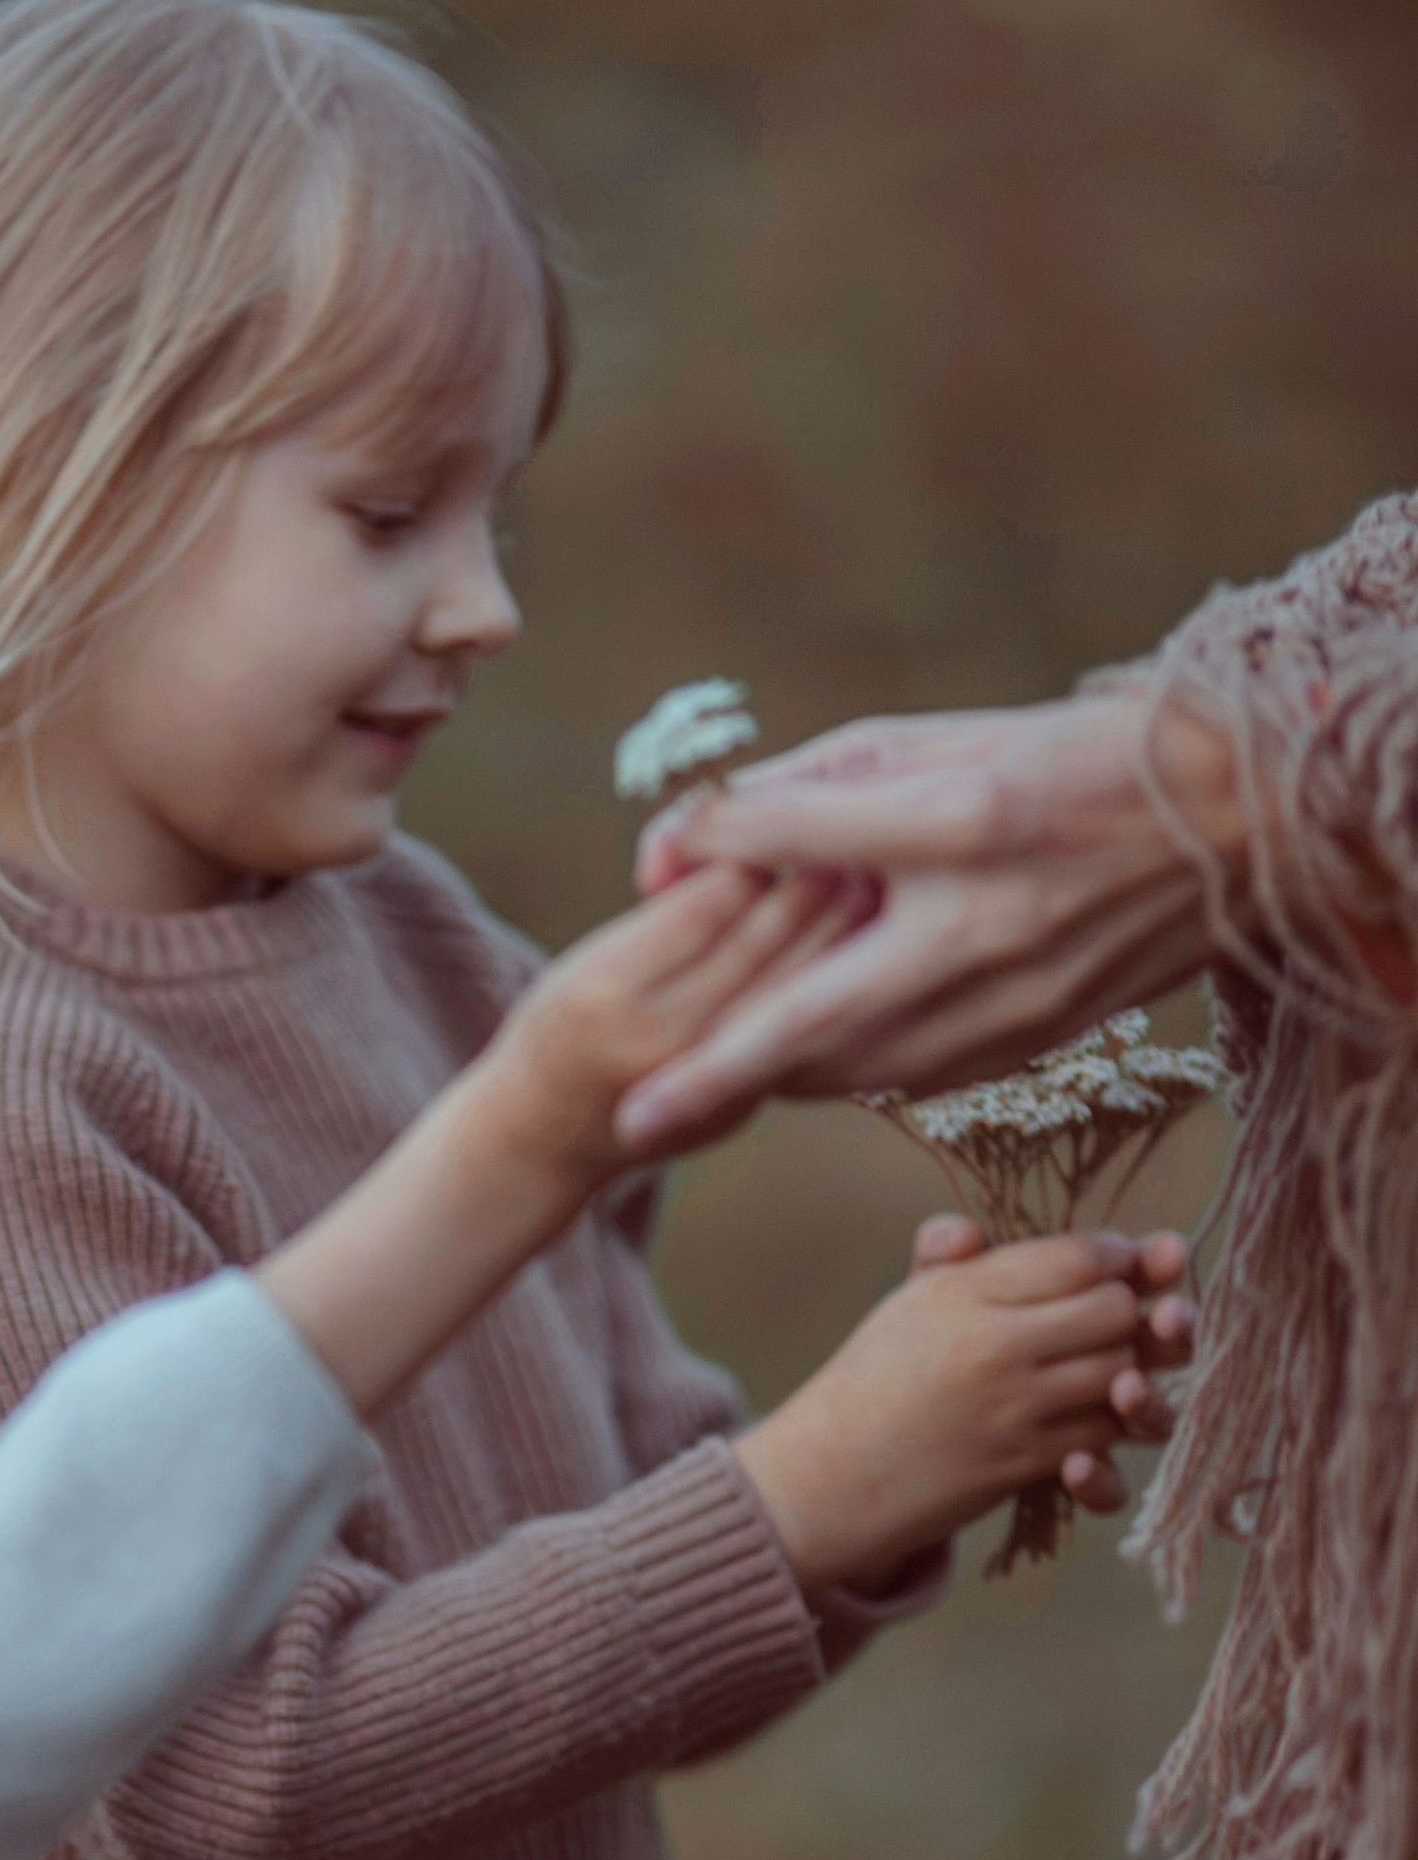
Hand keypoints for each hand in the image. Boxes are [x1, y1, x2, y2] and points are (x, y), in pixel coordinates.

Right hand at [476, 860, 865, 1204]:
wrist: (549, 1138)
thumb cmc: (565, 1023)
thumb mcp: (593, 956)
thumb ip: (673, 912)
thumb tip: (768, 851)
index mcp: (607, 989)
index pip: (707, 904)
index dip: (760, 850)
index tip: (795, 806)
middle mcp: (660, 1039)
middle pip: (760, 944)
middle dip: (814, 879)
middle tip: (860, 827)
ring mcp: (706, 1083)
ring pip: (792, 987)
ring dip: (838, 926)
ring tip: (871, 873)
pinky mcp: (744, 1104)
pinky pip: (801, 1030)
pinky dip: (833, 978)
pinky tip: (862, 939)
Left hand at [614, 695, 1249, 1150]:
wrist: (1231, 820)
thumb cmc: (1058, 759)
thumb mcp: (927, 740)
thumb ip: (799, 792)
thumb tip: (681, 848)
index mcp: (956, 816)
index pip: (789, 840)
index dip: (710, 851)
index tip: (652, 874)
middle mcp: (982, 918)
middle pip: (809, 1017)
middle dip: (712, 1076)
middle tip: (630, 1119)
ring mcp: (1017, 993)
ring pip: (857, 1065)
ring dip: (778, 1074)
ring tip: (706, 1079)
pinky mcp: (1039, 1037)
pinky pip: (915, 1072)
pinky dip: (854, 1065)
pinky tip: (814, 1052)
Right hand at [731, 1221, 1190, 1591]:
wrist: (833, 1475)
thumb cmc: (875, 1380)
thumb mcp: (905, 1304)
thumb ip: (943, 1254)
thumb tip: (972, 1230)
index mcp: (963, 1292)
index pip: (1078, 1257)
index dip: (1117, 1255)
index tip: (1115, 1262)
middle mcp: (993, 1346)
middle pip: (1116, 1311)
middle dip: (1127, 1311)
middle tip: (1108, 1318)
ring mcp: (1014, 1410)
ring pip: (1123, 1374)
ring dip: (1125, 1370)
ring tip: (1099, 1364)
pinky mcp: (1024, 1464)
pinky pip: (1104, 1436)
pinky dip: (1106, 1425)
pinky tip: (1083, 1414)